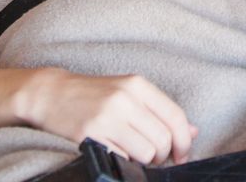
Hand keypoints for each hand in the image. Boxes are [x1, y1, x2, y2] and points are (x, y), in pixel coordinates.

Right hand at [18, 69, 197, 163]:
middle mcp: (125, 99)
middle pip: (163, 139)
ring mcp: (106, 117)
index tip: (182, 154)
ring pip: (146, 153)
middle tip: (153, 156)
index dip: (184, 141)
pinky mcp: (90, 135)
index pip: (175, 117)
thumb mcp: (129, 92)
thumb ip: (160, 110)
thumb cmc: (93, 94)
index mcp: (138, 85)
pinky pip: (122, 159)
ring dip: (145, 161)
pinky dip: (124, 161)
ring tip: (134, 154)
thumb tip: (193, 131)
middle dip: (163, 155)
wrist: (51, 94)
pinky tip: (117, 152)